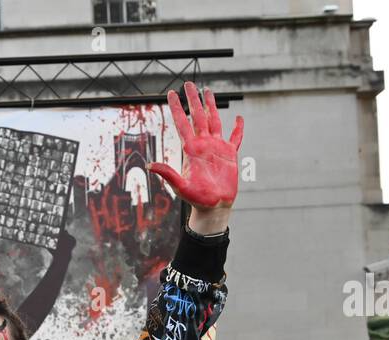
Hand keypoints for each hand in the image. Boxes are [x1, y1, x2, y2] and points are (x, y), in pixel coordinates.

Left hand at [150, 81, 243, 231]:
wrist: (214, 207)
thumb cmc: (197, 199)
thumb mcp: (181, 187)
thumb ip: (168, 174)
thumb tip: (149, 165)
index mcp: (191, 150)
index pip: (182, 123)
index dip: (177, 108)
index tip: (171, 93)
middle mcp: (203, 145)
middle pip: (197, 116)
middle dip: (193, 100)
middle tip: (188, 83)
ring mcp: (216, 148)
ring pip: (214, 120)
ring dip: (211, 106)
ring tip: (208, 90)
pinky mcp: (229, 154)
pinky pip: (235, 138)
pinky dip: (238, 128)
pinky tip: (239, 117)